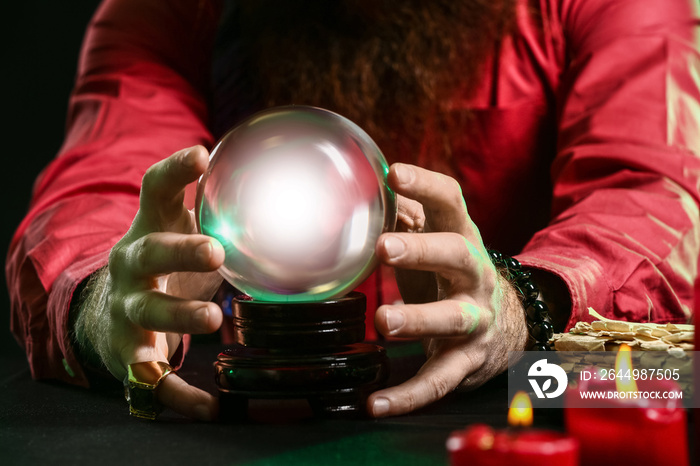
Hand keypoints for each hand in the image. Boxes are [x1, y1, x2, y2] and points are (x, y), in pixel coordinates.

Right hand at [77, 146, 224, 420]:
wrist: (110, 311)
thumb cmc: (164, 263)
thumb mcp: (180, 230)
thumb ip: (216, 210)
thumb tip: (284, 184)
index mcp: (149, 229)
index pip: (155, 192)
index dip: (174, 172)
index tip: (201, 154)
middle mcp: (132, 265)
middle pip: (148, 253)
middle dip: (178, 251)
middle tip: (216, 251)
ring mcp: (129, 309)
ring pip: (148, 313)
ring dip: (180, 316)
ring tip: (213, 318)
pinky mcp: (131, 351)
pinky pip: (154, 377)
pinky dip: (180, 393)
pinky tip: (210, 406)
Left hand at [367, 163, 527, 416]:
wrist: (507, 325)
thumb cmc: (453, 275)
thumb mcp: (436, 243)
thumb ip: (406, 220)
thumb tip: (370, 191)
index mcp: (462, 238)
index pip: (450, 202)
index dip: (425, 186)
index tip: (393, 174)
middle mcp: (475, 275)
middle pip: (457, 256)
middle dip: (423, 250)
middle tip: (384, 248)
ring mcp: (475, 319)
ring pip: (452, 318)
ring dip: (418, 319)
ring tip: (384, 320)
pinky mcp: (467, 360)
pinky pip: (438, 379)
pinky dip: (407, 395)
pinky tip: (375, 404)